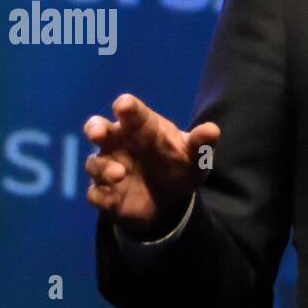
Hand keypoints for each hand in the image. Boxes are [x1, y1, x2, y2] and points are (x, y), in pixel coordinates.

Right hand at [82, 93, 219, 239]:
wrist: (171, 201)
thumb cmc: (179, 165)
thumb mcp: (195, 157)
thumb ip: (201, 143)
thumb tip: (212, 130)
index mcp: (140, 127)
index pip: (131, 111)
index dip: (126, 107)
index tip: (124, 106)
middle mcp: (118, 143)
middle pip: (97, 129)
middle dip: (95, 128)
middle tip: (97, 133)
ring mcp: (108, 167)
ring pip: (95, 163)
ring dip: (103, 168)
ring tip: (120, 173)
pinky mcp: (105, 194)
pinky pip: (96, 194)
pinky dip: (102, 195)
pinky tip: (113, 198)